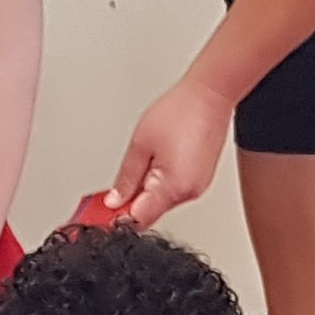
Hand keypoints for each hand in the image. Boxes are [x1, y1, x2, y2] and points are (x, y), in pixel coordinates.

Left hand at [108, 75, 233, 228]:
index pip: (138, 219)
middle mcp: (188, 192)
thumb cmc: (181, 111)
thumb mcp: (140, 144)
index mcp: (172, 188)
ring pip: (161, 201)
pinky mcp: (201, 179)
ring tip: (146, 157)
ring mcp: (197, 187)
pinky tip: (159, 158)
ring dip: (147, 189)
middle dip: (131, 201)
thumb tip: (114, 200)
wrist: (211, 95)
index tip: (102, 213)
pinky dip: (161, 181)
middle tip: (118, 181)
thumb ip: (125, 178)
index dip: (117, 218)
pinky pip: (174, 189)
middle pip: (150, 212)